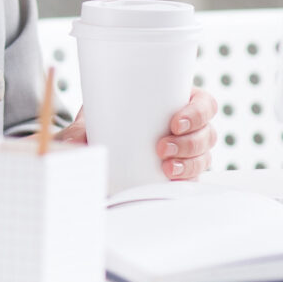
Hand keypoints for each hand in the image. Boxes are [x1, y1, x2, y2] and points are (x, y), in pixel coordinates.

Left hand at [54, 87, 219, 179]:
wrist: (97, 147)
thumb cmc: (101, 124)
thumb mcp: (90, 121)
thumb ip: (78, 130)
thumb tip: (75, 142)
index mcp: (175, 101)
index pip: (203, 103)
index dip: (197, 111)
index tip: (174, 122)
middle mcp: (188, 126)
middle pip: (208, 133)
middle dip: (189, 142)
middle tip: (161, 147)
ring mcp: (189, 151)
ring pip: (204, 156)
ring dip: (189, 163)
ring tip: (166, 168)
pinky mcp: (184, 172)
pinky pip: (196, 178)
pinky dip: (187, 179)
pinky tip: (171, 181)